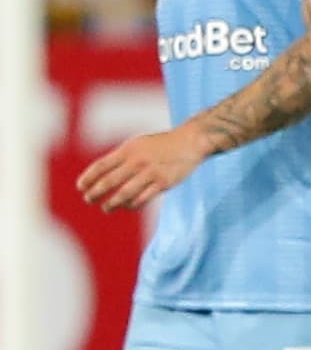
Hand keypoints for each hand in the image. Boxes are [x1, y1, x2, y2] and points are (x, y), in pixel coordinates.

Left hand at [77, 127, 210, 212]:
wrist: (190, 142)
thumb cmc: (161, 145)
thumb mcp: (138, 144)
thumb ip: (121, 157)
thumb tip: (102, 175)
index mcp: (128, 150)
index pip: (101, 166)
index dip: (88, 178)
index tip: (80, 187)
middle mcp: (137, 161)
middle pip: (109, 181)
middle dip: (95, 193)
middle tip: (88, 199)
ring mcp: (151, 173)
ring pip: (124, 194)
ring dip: (111, 204)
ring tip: (106, 208)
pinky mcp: (163, 183)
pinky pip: (142, 199)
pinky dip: (132, 204)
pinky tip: (127, 206)